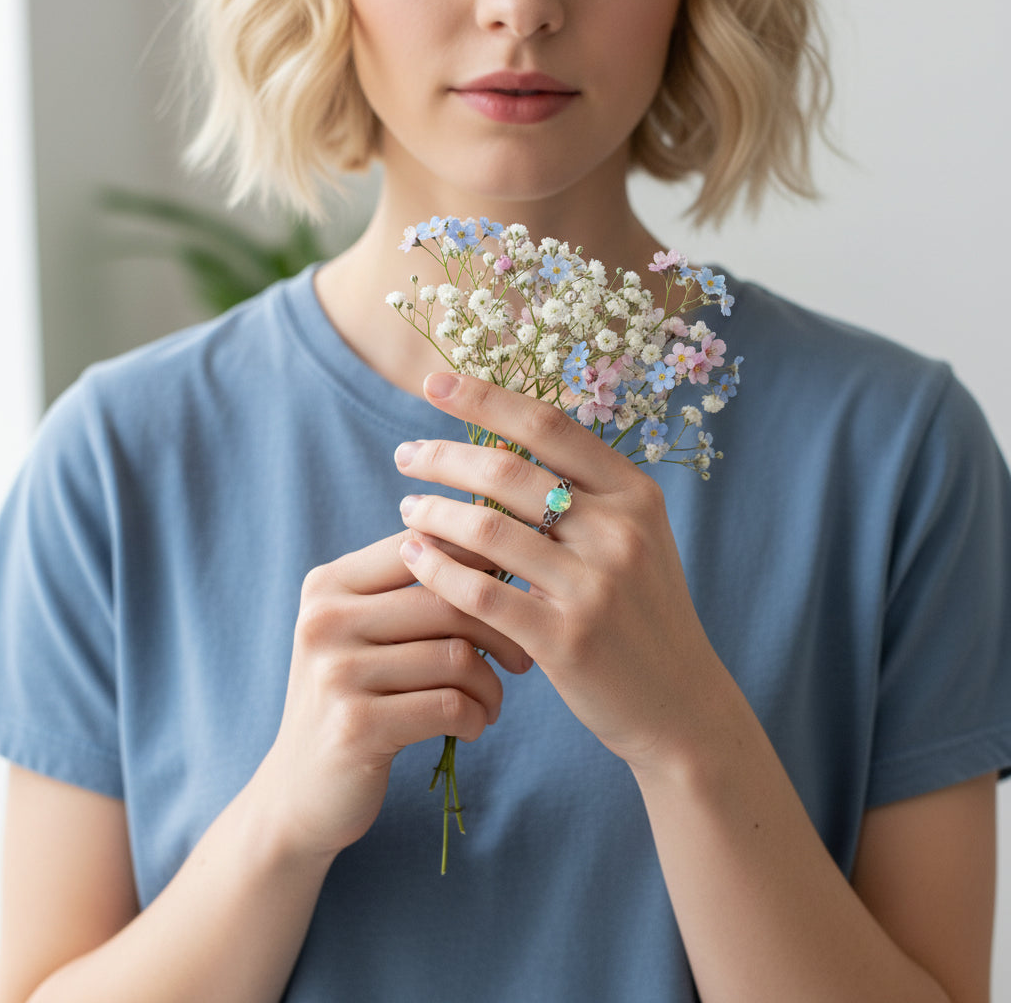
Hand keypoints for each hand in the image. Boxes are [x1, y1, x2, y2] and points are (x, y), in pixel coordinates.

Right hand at [258, 529, 530, 861]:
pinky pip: (449, 705)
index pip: (420, 545)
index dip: (479, 560)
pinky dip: (476, 717)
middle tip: (520, 659)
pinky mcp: (356, 726)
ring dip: (490, 684)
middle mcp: (325, 620)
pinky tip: (473, 727)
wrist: (298, 791)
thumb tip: (497, 548)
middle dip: (501, 629)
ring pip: (456, 655)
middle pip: (447, 600)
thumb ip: (407, 591)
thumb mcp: (360, 634)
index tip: (513, 591)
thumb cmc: (352, 700)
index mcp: (328, 585)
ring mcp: (336, 673)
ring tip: (491, 702)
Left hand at [394, 372, 720, 771]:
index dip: (485, 396)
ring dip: (432, 513)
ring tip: (407, 510)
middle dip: (442, 456)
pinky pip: (480, 593)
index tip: (433, 382)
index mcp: (635, 494)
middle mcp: (619, 531)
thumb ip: (585, 496)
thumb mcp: (635, 541)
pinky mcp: (566, 640)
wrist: (682, 705)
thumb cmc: (643, 616)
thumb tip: (502, 448)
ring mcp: (594, 586)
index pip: (548, 425)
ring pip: (486, 529)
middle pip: (507, 470)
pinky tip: (413, 557)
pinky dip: (437, 570)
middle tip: (404, 456)